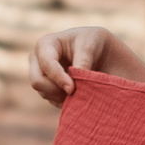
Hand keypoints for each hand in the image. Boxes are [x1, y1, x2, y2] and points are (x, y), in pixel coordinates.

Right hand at [30, 26, 144, 106]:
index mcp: (49, 42)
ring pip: (43, 93)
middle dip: (55, 91)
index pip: (46, 63)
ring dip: (61, 98)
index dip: (57, 78)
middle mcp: (39, 58)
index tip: (73, 90)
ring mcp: (42, 73)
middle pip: (36, 81)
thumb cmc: (102, 44)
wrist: (108, 57)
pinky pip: (51, 100)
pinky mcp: (49, 87)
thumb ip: (83, 63)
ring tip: (82, 94)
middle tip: (75, 97)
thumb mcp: (95, 45)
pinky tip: (80, 96)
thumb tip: (72, 87)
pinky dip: (63, 102)